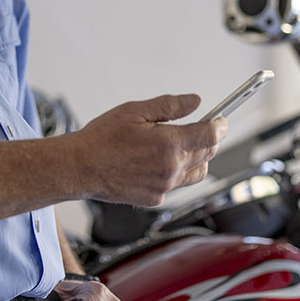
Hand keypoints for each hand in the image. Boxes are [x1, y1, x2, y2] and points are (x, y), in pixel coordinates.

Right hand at [71, 94, 225, 206]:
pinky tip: (159, 162)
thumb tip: (195, 102)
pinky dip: (176, 173)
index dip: (219, 125)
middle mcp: (171, 169)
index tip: (220, 119)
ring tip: (182, 145)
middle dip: (211, 139)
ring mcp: (164, 186)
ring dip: (198, 158)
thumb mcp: (135, 111)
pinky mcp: (154, 198)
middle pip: (208, 154)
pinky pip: (176, 185)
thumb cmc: (102, 139)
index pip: (210, 135)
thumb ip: (170, 106)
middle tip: (204, 127)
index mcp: (169, 144)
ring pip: (197, 173)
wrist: (80, 168)